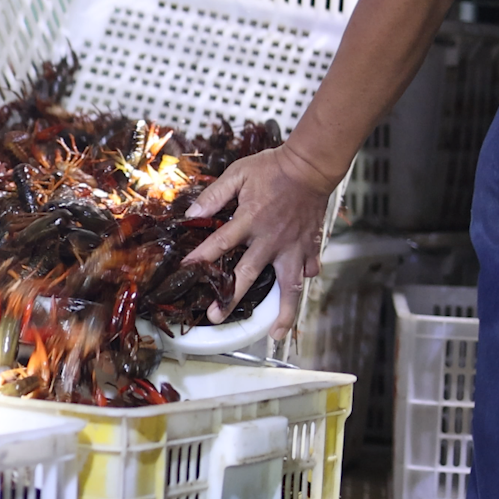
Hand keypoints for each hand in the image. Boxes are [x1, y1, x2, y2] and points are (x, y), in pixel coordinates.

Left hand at [182, 143, 336, 340]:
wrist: (311, 165)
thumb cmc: (273, 168)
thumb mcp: (238, 174)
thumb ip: (215, 195)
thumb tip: (192, 213)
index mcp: (249, 220)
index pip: (220, 244)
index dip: (201, 259)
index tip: (187, 272)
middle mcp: (270, 240)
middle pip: (248, 275)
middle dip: (231, 298)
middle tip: (216, 318)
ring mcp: (292, 246)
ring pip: (289, 286)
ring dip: (283, 311)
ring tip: (276, 333)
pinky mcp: (309, 246)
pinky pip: (307, 270)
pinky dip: (303, 282)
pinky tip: (295, 294)